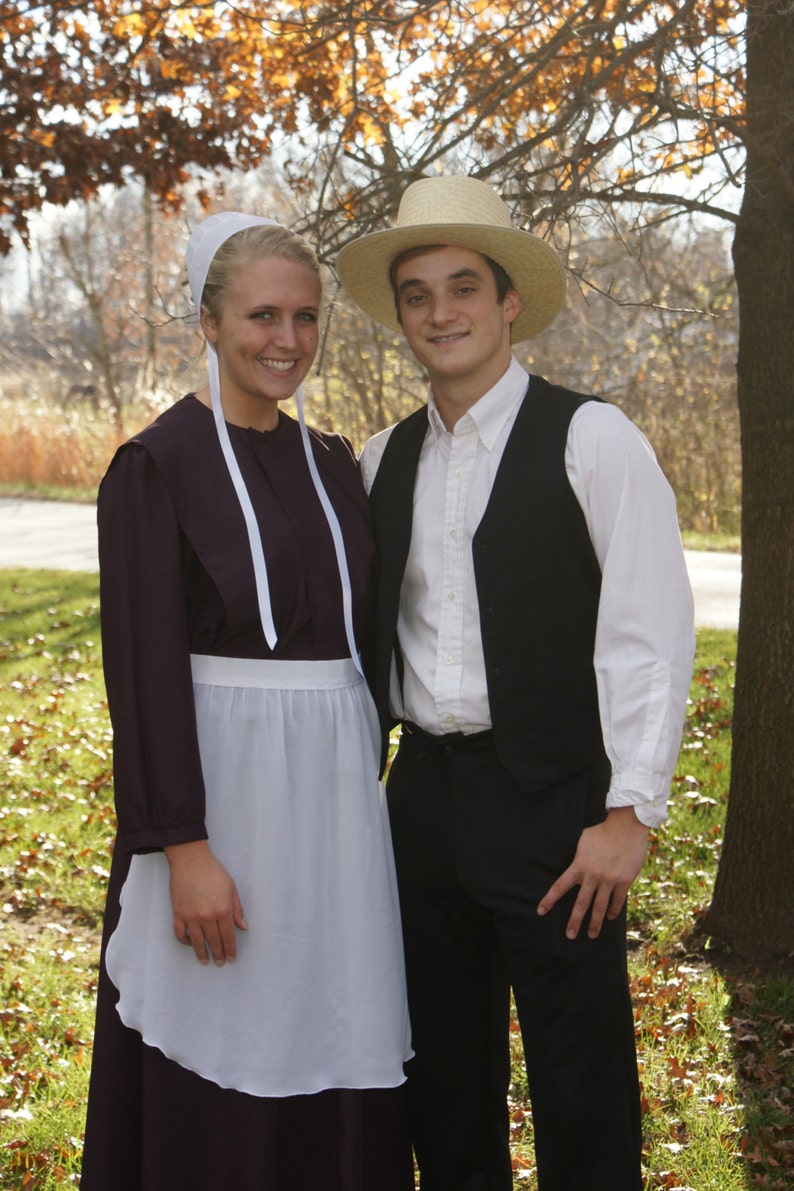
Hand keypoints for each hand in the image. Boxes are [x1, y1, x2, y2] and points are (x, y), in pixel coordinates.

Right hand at [164, 840, 246, 965]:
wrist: (191, 861)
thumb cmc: (214, 872)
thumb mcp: (231, 888)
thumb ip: (237, 909)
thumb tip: (243, 927)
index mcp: (223, 910)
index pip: (228, 937)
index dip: (230, 950)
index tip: (231, 958)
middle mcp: (208, 917)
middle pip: (214, 942)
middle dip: (218, 954)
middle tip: (220, 963)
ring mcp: (191, 917)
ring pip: (197, 942)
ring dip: (202, 953)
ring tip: (205, 961)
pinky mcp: (178, 914)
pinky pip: (180, 934)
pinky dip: (185, 941)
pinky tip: (190, 944)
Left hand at [537, 806, 649, 939]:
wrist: (626, 827)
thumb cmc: (602, 832)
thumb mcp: (582, 841)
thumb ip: (577, 856)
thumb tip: (573, 864)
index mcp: (579, 865)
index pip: (560, 886)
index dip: (550, 900)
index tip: (541, 911)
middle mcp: (592, 876)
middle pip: (581, 903)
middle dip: (574, 921)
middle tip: (569, 935)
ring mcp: (609, 880)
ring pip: (600, 907)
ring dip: (595, 923)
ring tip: (591, 935)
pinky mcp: (624, 881)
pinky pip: (617, 901)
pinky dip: (613, 911)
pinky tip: (610, 918)